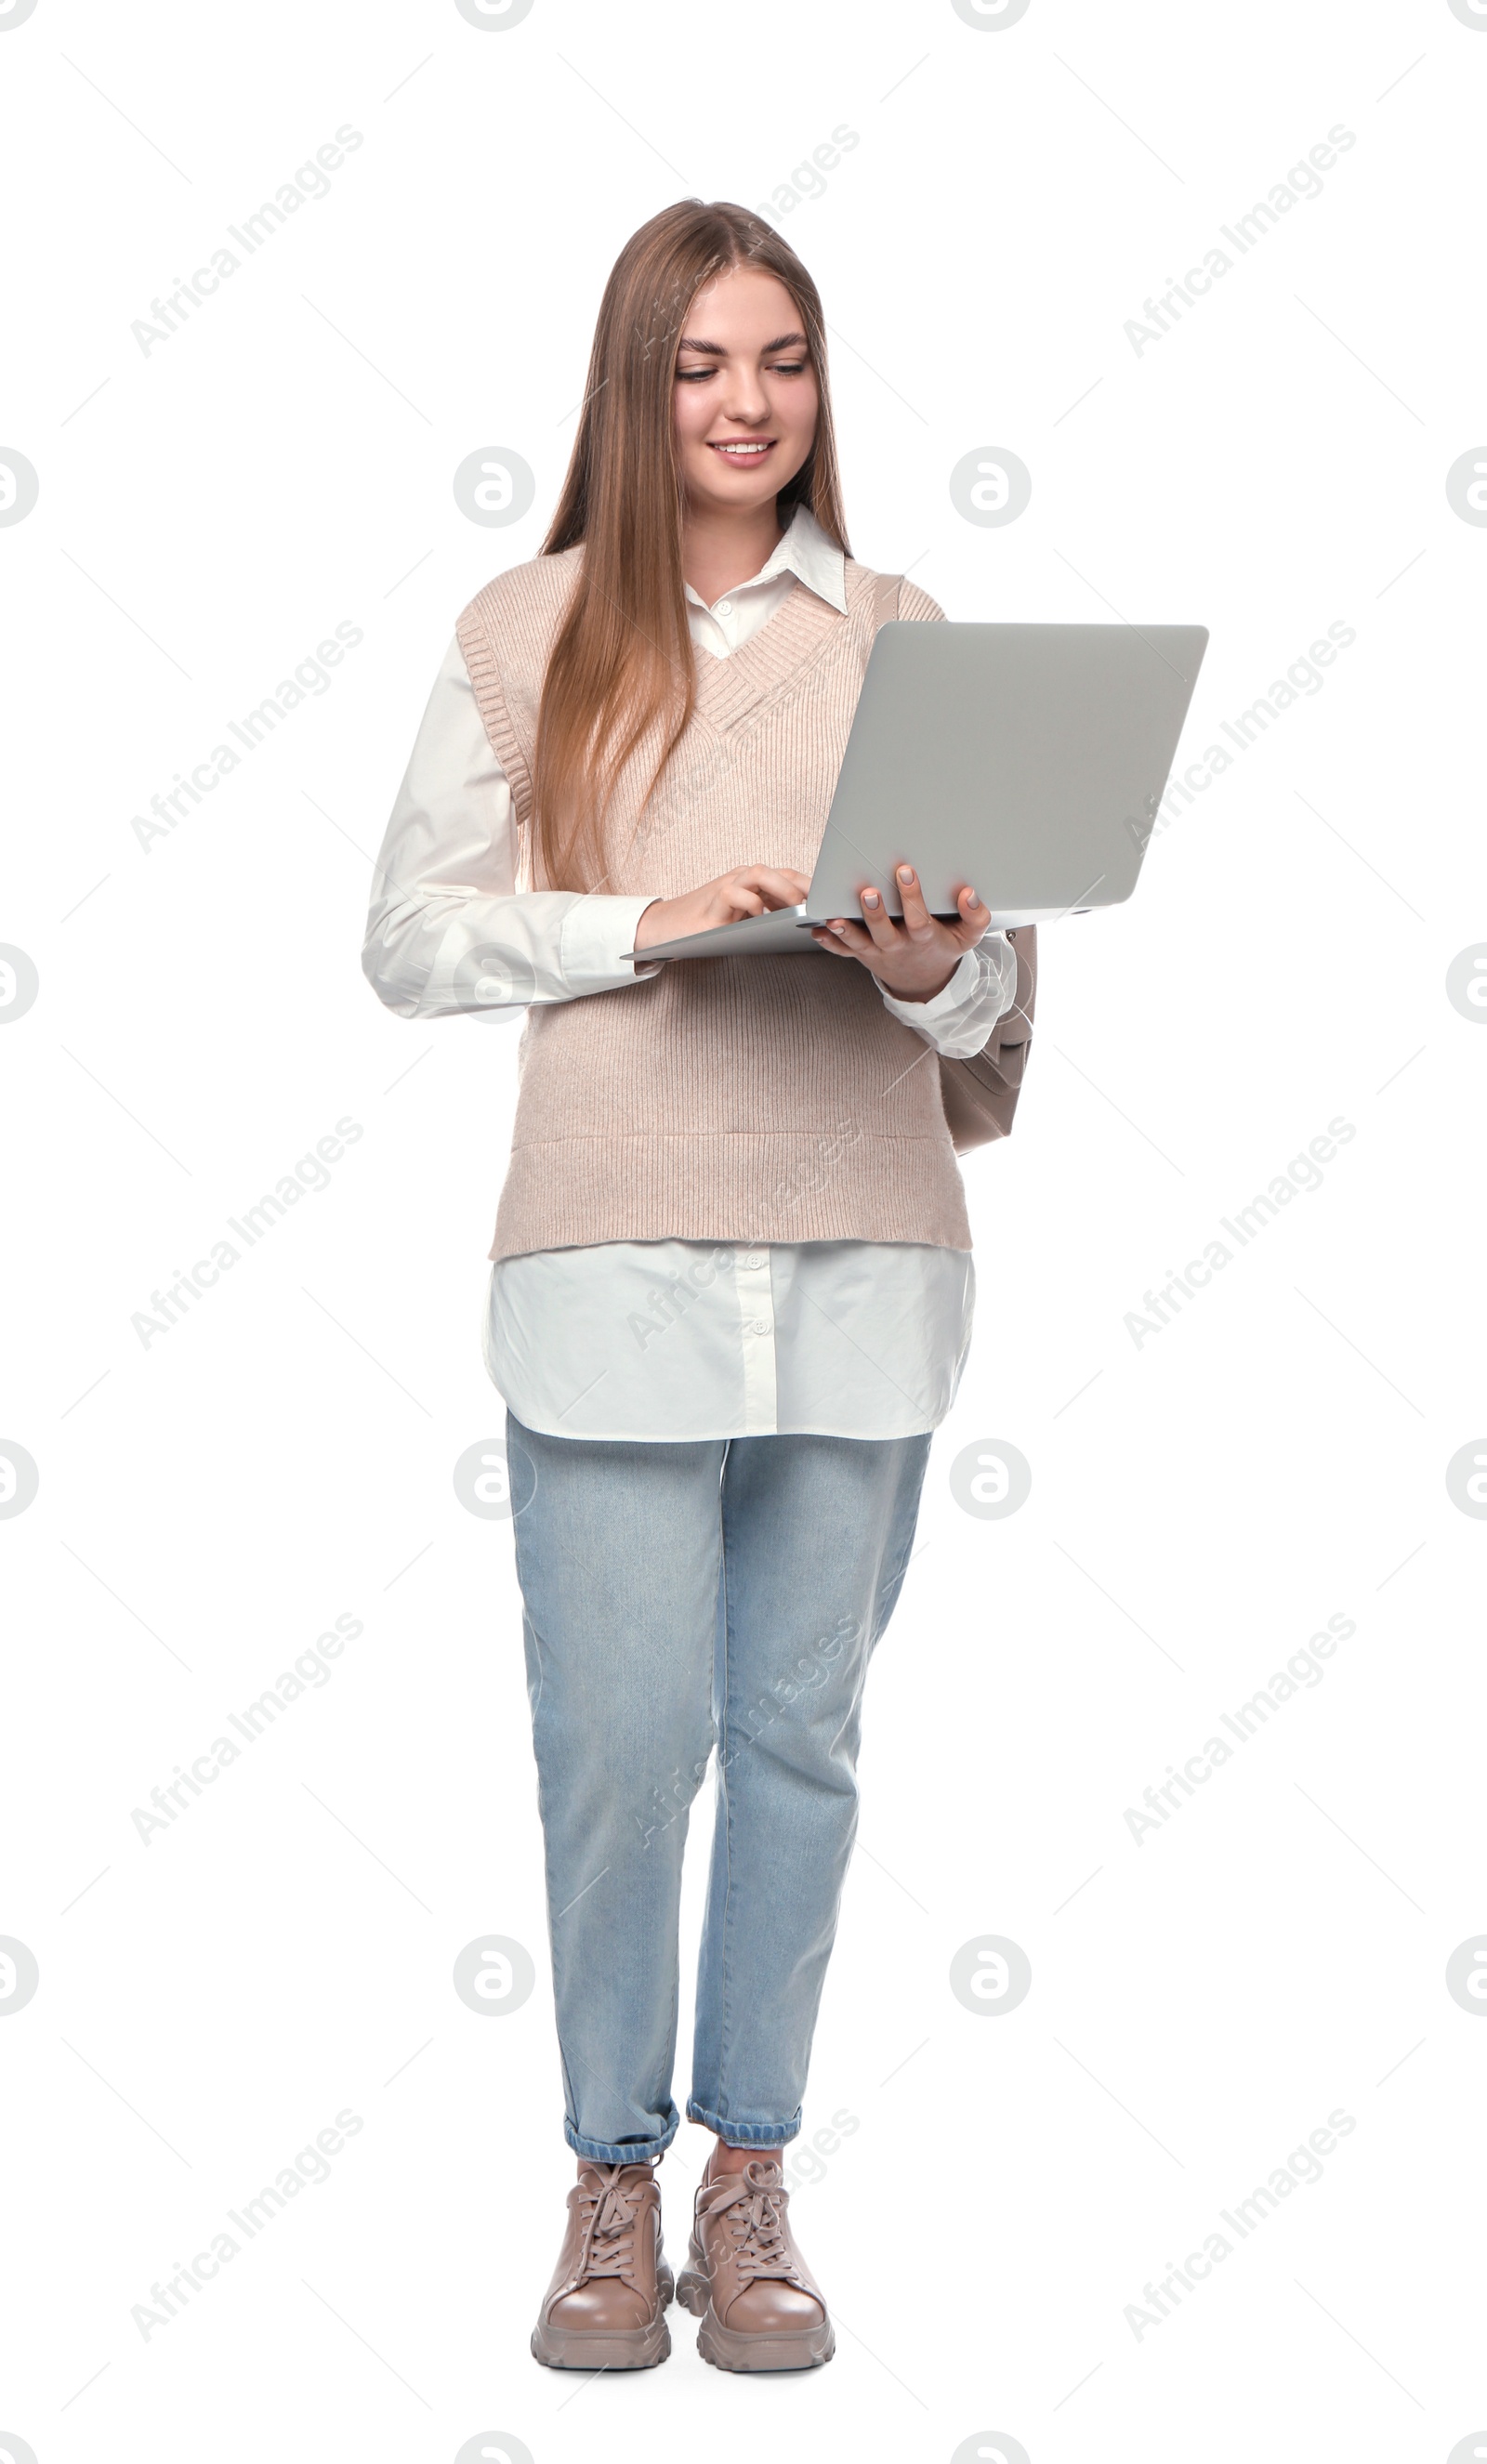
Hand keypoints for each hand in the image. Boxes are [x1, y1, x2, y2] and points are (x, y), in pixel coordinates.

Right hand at [633, 863, 811, 950]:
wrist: (666, 930)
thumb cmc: (708, 928)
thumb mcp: (744, 923)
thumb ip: (768, 917)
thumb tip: (803, 927)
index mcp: (753, 884)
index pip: (788, 876)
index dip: (812, 887)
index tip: (831, 902)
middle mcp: (741, 880)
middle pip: (780, 871)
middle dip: (805, 886)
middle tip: (821, 906)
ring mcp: (726, 886)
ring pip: (759, 873)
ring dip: (782, 890)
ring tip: (796, 909)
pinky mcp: (712, 901)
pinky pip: (734, 894)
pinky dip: (751, 905)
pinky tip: (761, 918)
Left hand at [811, 866, 990, 1000]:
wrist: (923, 980)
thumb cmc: (943, 948)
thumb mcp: (968, 937)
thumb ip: (976, 916)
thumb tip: (969, 894)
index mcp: (924, 938)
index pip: (918, 918)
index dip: (912, 897)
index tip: (905, 871)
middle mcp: (898, 946)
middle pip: (885, 933)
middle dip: (876, 913)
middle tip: (868, 891)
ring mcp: (878, 952)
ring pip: (860, 943)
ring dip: (847, 930)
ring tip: (834, 917)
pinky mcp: (862, 955)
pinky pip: (844, 952)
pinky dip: (830, 943)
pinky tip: (818, 931)